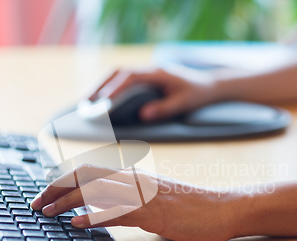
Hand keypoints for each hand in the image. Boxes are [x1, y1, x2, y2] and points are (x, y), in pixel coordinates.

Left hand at [30, 164, 243, 240]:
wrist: (222, 208)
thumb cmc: (189, 206)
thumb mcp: (154, 198)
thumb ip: (128, 200)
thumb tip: (100, 208)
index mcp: (133, 176)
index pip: (91, 170)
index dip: (64, 180)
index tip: (46, 193)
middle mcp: (135, 180)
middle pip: (87, 175)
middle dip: (57, 187)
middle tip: (37, 203)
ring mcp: (144, 195)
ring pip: (98, 191)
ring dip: (68, 201)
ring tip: (47, 211)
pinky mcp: (154, 213)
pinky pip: (119, 212)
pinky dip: (95, 217)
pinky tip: (79, 224)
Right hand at [89, 68, 216, 122]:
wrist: (210, 85)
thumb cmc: (197, 94)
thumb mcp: (183, 103)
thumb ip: (164, 109)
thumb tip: (143, 114)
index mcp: (158, 73)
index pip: (131, 76)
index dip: (115, 87)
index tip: (103, 100)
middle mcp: (150, 69)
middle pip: (119, 72)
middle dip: (101, 85)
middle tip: (86, 102)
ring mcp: (147, 72)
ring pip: (119, 73)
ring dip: (103, 85)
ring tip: (89, 101)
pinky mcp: (146, 77)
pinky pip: (124, 78)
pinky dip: (111, 86)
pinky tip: (103, 98)